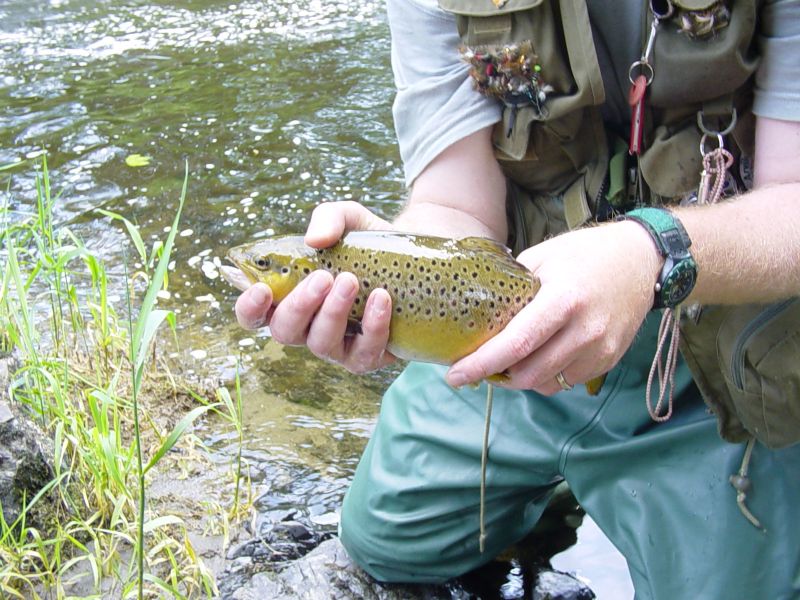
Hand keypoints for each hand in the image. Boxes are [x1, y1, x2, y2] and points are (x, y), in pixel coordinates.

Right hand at [232, 201, 396, 373]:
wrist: (415, 257)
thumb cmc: (367, 242)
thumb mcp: (348, 218)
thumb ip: (327, 218)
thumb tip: (314, 240)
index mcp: (288, 297)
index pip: (255, 314)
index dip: (249, 307)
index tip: (262, 288)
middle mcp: (307, 327)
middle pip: (284, 331)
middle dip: (300, 304)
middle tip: (323, 277)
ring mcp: (337, 346)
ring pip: (321, 343)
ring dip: (333, 312)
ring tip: (351, 281)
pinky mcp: (368, 356)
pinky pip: (364, 352)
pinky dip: (373, 325)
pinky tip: (382, 298)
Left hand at [445, 221, 662, 393]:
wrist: (641, 260)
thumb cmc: (585, 254)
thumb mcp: (541, 258)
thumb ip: (511, 288)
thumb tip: (475, 311)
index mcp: (562, 299)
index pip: (516, 344)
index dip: (482, 364)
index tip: (455, 375)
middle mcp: (584, 330)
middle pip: (529, 374)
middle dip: (496, 376)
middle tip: (477, 367)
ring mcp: (600, 349)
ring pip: (547, 384)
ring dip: (520, 379)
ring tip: (506, 362)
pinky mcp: (609, 360)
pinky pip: (566, 382)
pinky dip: (545, 376)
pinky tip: (538, 358)